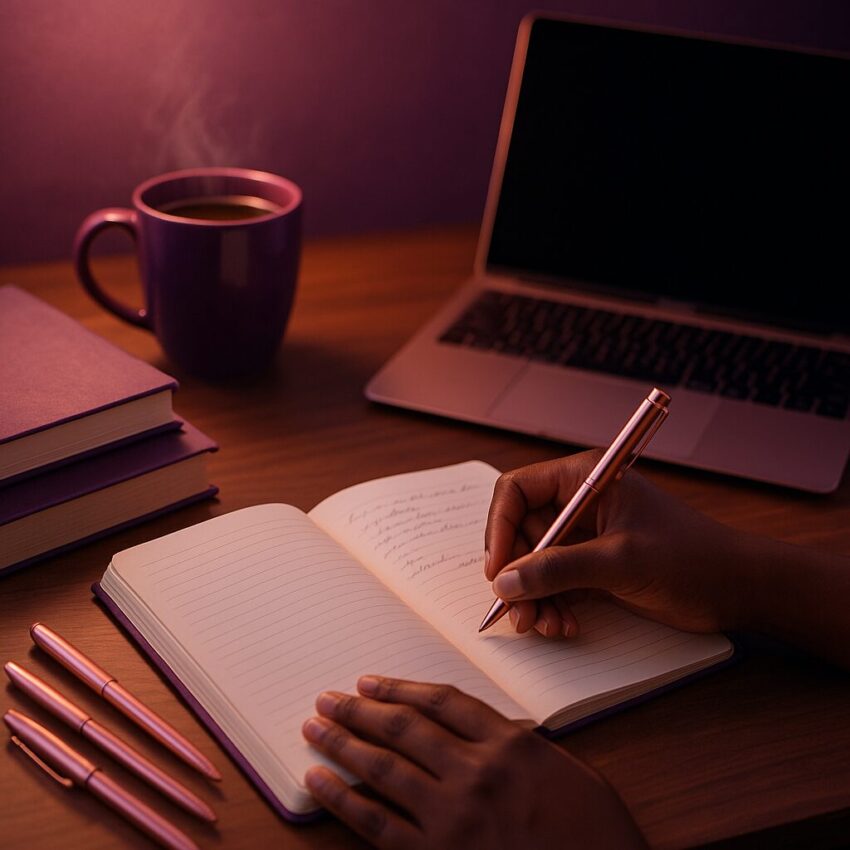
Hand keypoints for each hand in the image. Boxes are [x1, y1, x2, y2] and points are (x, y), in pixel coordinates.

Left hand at [302, 676, 645, 848]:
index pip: (442, 702)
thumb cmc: (594, 833)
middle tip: (328, 698)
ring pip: (384, 768)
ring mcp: (454, 817)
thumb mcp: (564, 771)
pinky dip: (343, 799)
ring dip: (343, 743)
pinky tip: (320, 781)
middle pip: (404, 728)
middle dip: (359, 710)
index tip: (371, 682)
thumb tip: (474, 730)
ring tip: (315, 727)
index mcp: (510, 746)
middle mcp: (476, 773)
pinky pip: (377, 824)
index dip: (400, 688)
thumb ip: (516, 745)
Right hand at [484, 450, 750, 638]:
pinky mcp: (592, 566)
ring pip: (534, 564)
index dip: (500, 528)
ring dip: (534, 597)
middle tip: (520, 612)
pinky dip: (552, 606)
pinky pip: (554, 583)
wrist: (738, 589)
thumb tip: (506, 582)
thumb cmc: (691, 558)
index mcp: (585, 479)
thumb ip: (560, 568)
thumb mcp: (621, 561)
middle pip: (521, 532)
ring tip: (546, 625)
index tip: (498, 570)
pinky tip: (565, 626)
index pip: (518, 491)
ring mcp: (585, 536)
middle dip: (518, 574)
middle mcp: (579, 503)